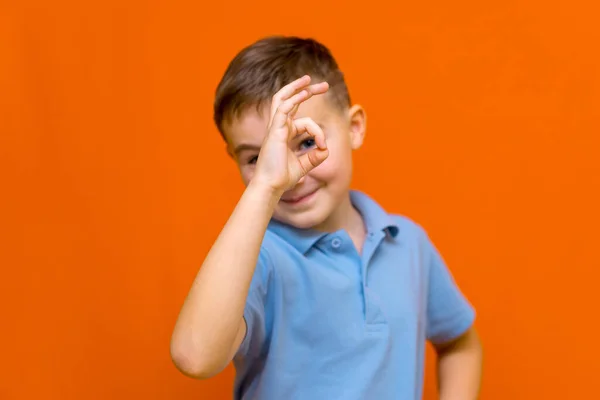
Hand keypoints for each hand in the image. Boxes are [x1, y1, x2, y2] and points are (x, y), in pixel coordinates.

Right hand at [252, 75, 329, 194]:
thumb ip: (315, 157)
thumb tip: (326, 149)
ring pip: (283, 99)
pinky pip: (284, 109)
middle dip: (305, 90)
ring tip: (311, 80)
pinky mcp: (274, 130)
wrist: (271, 186)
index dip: (317, 130)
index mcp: (283, 134)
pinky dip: (295, 100)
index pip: (303, 120)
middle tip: (324, 85)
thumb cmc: (282, 178)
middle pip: (289, 100)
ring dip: (297, 88)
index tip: (322, 145)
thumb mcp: (304, 165)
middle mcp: (278, 127)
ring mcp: (275, 127)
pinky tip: (305, 94)